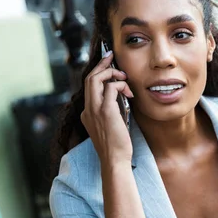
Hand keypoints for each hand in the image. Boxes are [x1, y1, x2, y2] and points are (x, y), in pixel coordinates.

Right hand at [80, 51, 134, 165]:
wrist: (115, 160)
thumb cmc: (117, 146)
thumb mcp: (112, 125)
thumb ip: (112, 111)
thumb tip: (122, 98)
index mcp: (87, 113)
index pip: (89, 86)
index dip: (98, 73)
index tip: (108, 65)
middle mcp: (88, 109)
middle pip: (89, 78)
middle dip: (101, 65)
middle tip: (112, 57)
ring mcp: (94, 110)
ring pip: (95, 79)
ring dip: (111, 73)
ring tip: (123, 77)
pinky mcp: (105, 111)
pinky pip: (111, 88)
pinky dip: (120, 86)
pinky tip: (129, 93)